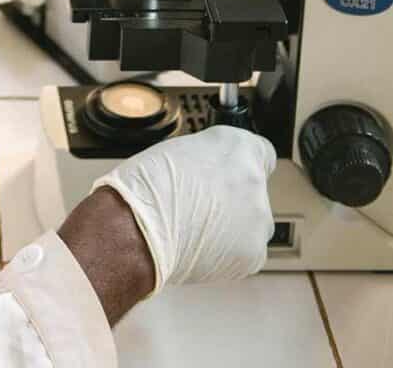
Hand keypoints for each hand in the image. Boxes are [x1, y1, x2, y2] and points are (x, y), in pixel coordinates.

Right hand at [91, 126, 276, 290]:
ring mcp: (257, 219)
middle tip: (202, 203)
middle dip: (234, 197)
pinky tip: (201, 245)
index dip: (243, 164)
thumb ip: (210, 159)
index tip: (232, 173)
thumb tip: (215, 171)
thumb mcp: (179, 150)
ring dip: (233, 225)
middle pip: (254, 190)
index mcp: (237, 146)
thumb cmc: (147, 187)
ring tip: (197, 228)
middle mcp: (254, 180)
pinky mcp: (254, 253)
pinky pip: (248, 250)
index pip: (262, 151)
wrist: (137, 228)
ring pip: (252, 222)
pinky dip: (229, 251)